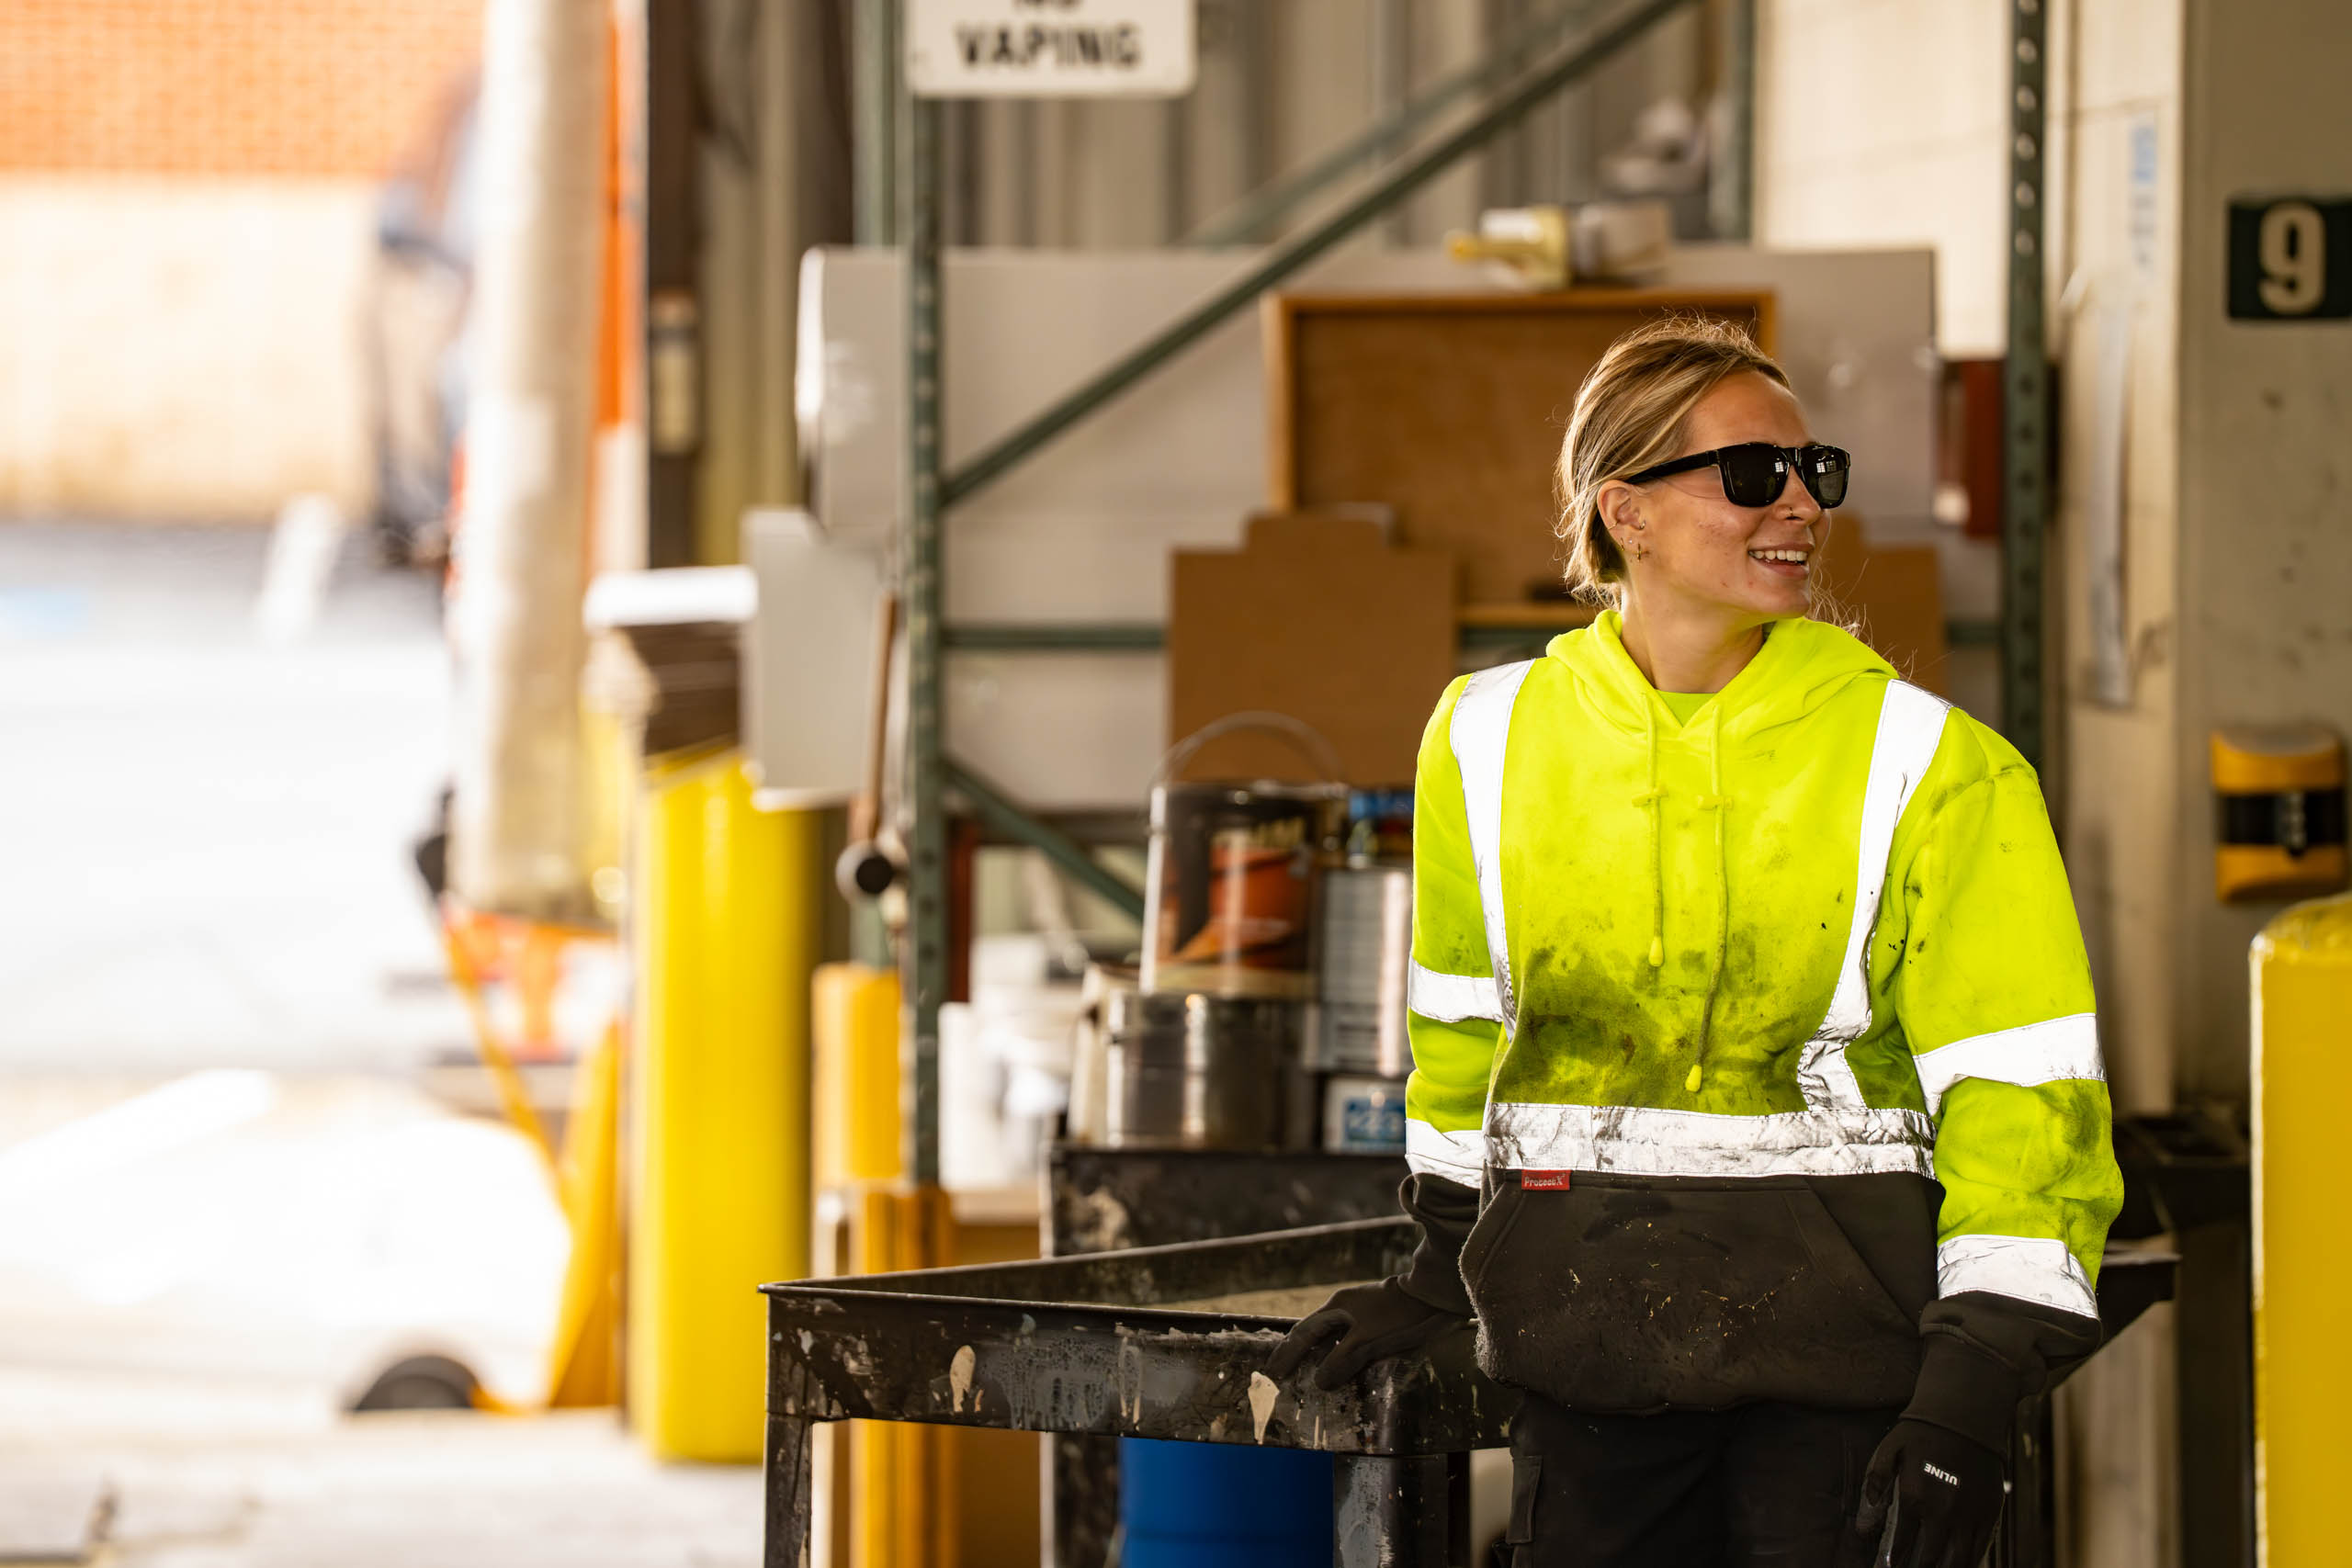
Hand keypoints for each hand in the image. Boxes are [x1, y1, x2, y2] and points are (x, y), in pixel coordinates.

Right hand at [1262, 1278, 1464, 1390]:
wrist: (1436, 1296)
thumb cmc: (1399, 1317)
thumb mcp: (1367, 1342)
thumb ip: (1341, 1362)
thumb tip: (1318, 1382)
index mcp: (1337, 1308)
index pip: (1303, 1334)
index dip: (1287, 1354)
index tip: (1273, 1373)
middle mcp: (1345, 1308)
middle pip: (1314, 1334)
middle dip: (1297, 1354)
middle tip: (1281, 1375)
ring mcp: (1362, 1314)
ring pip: (1333, 1338)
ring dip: (1319, 1357)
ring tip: (1308, 1377)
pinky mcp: (1377, 1321)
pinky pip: (1350, 1341)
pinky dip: (1341, 1356)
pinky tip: (1344, 1370)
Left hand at [1851, 1418, 2004, 1567]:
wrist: (1966, 1415)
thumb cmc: (1923, 1432)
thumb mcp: (1889, 1450)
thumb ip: (1875, 1484)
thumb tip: (1863, 1526)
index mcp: (1914, 1498)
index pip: (1901, 1546)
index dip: (1894, 1563)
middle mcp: (1942, 1513)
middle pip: (1929, 1560)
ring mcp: (1969, 1515)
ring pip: (1958, 1562)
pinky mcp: (1990, 1513)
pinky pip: (1981, 1549)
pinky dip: (1969, 1562)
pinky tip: (1959, 1564)